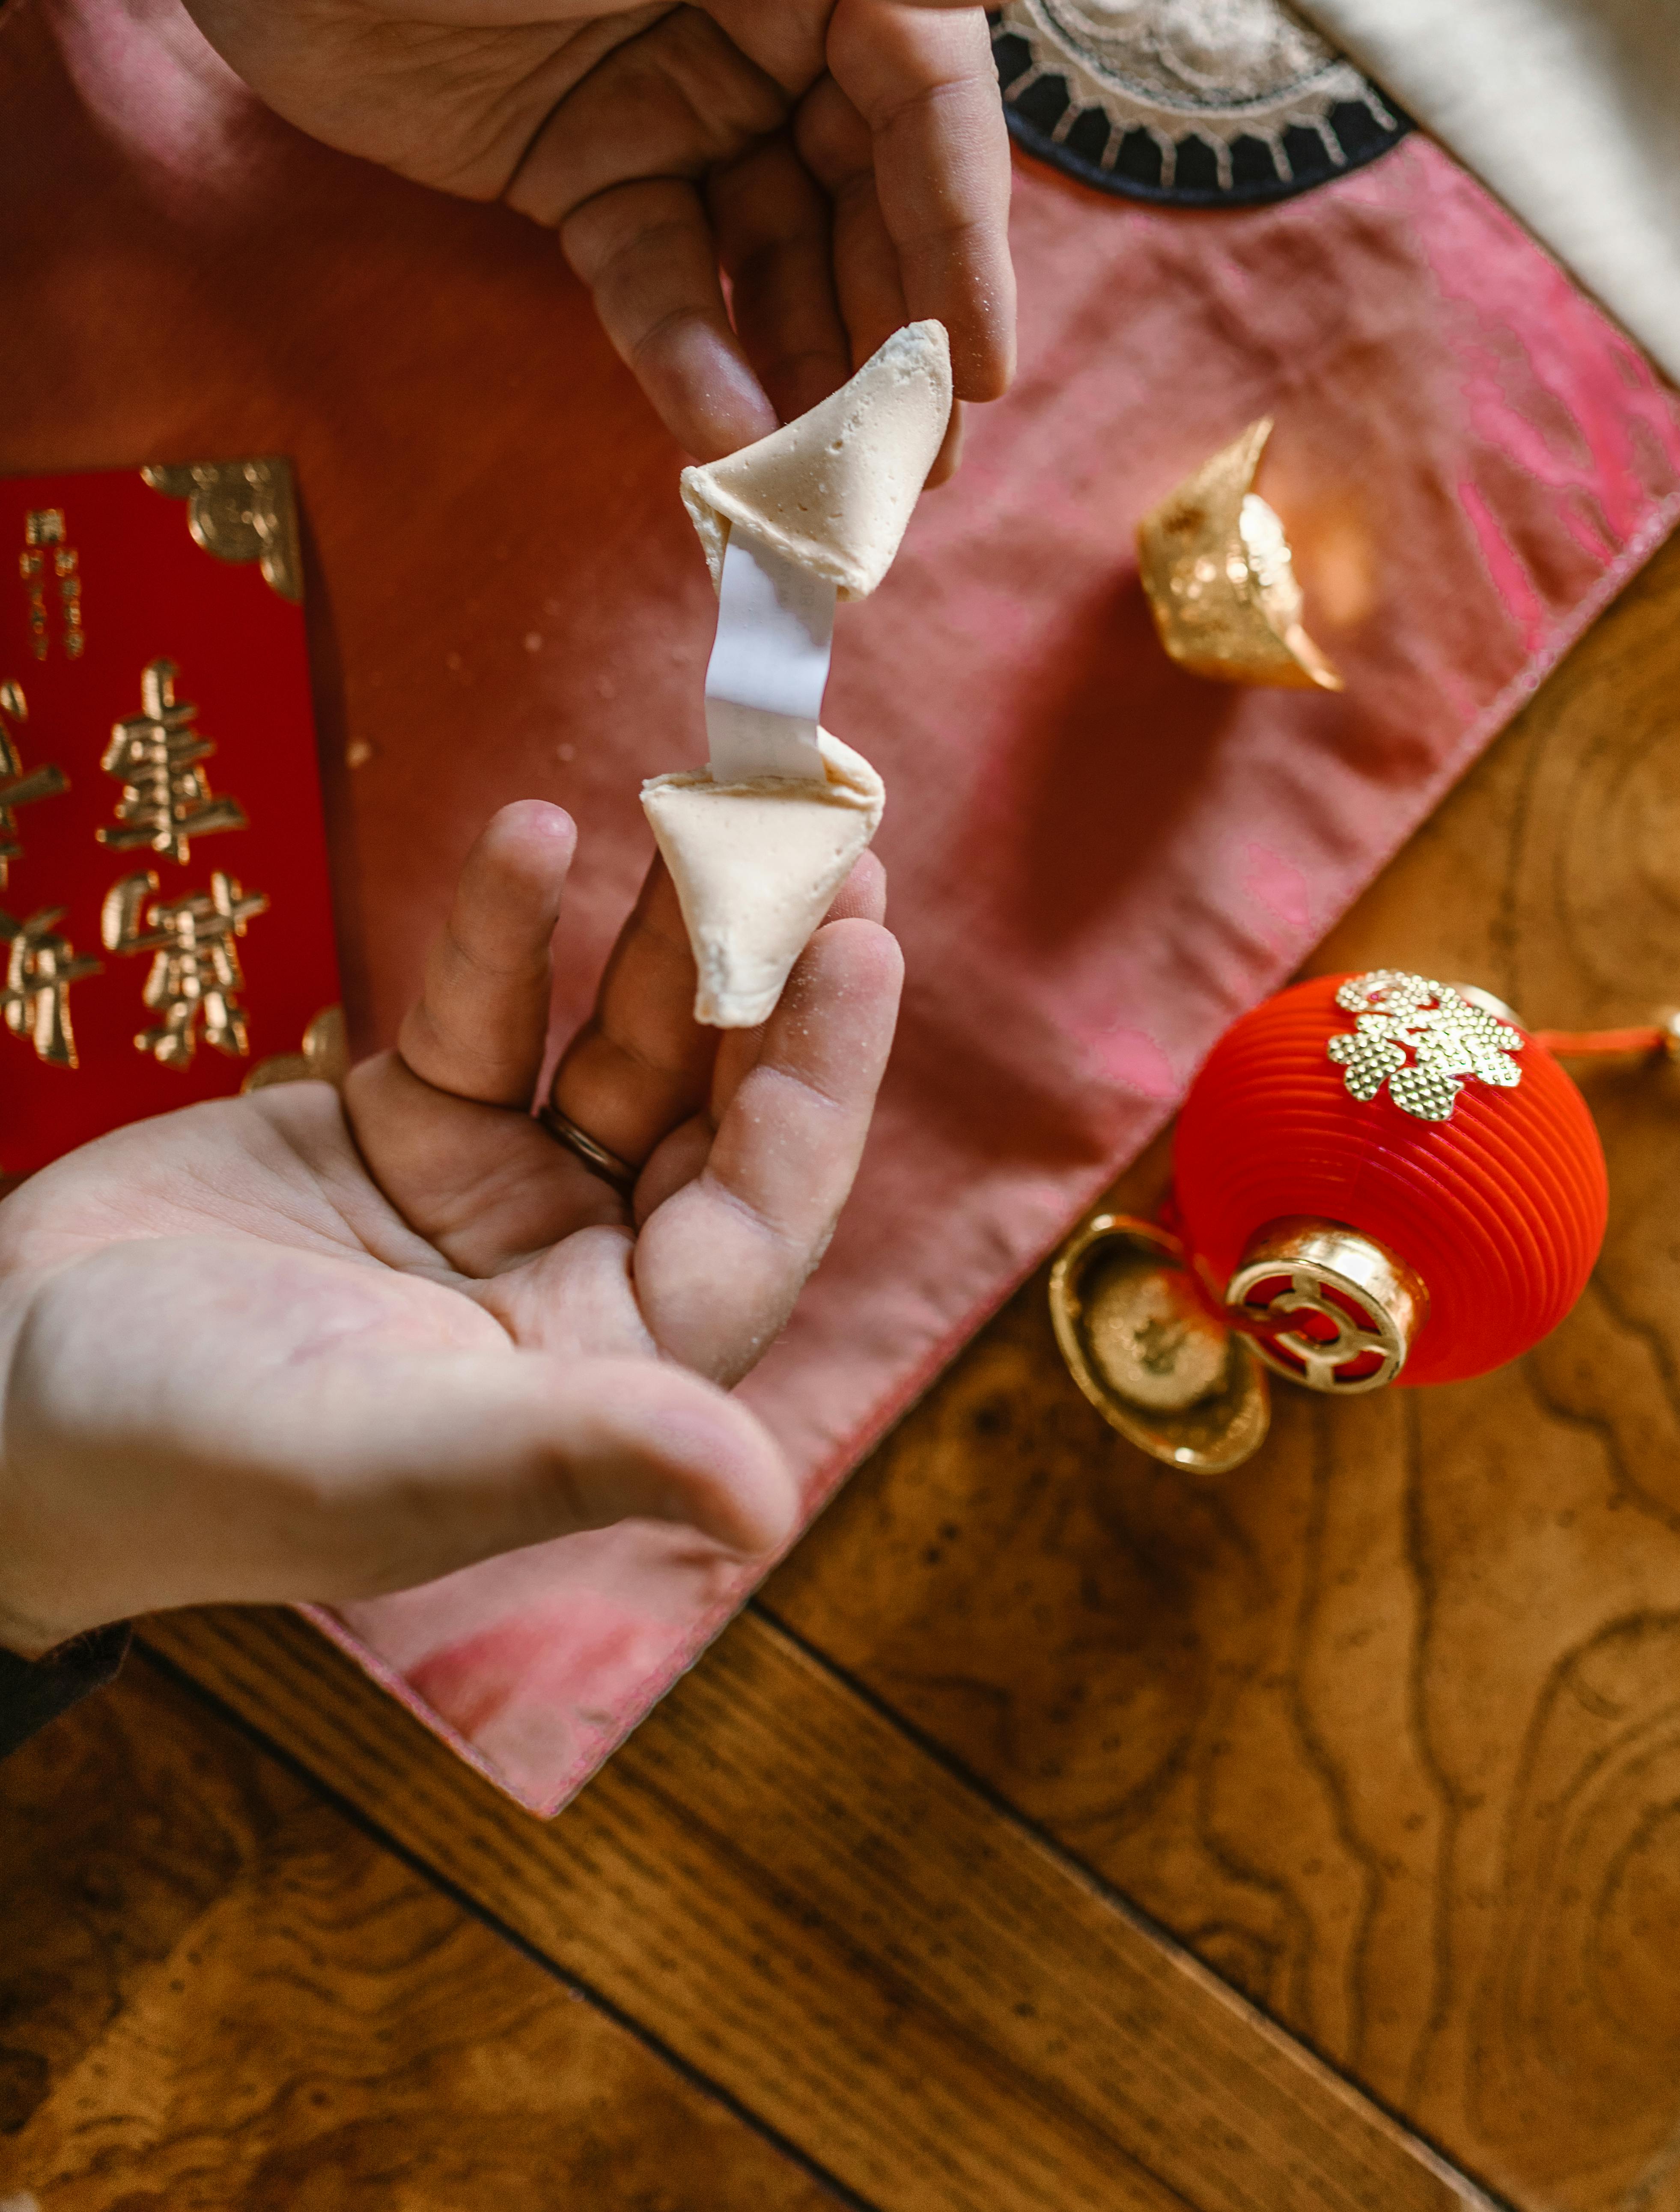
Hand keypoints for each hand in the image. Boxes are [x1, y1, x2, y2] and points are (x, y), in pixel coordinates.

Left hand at [0, 0, 1098, 467]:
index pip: (929, 109)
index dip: (960, 247)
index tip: (974, 380)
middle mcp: (777, 9)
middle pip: (864, 204)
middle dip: (888, 341)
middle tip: (905, 485)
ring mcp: (680, 96)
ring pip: (773, 261)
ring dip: (800, 372)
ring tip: (821, 496)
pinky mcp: (585, 169)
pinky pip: (663, 283)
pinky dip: (691, 359)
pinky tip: (715, 439)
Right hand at [0, 801, 899, 1654]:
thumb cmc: (178, 1461)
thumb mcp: (383, 1462)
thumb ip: (576, 1453)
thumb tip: (766, 1506)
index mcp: (603, 1374)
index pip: (760, 1217)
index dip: (822, 1084)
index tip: (864, 944)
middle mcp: (569, 1284)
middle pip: (708, 1116)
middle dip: (768, 984)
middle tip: (824, 841)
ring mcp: (487, 1199)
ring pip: (616, 1047)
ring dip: (657, 934)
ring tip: (698, 810)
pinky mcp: (398, 1128)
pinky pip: (486, 1012)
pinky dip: (506, 928)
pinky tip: (528, 834)